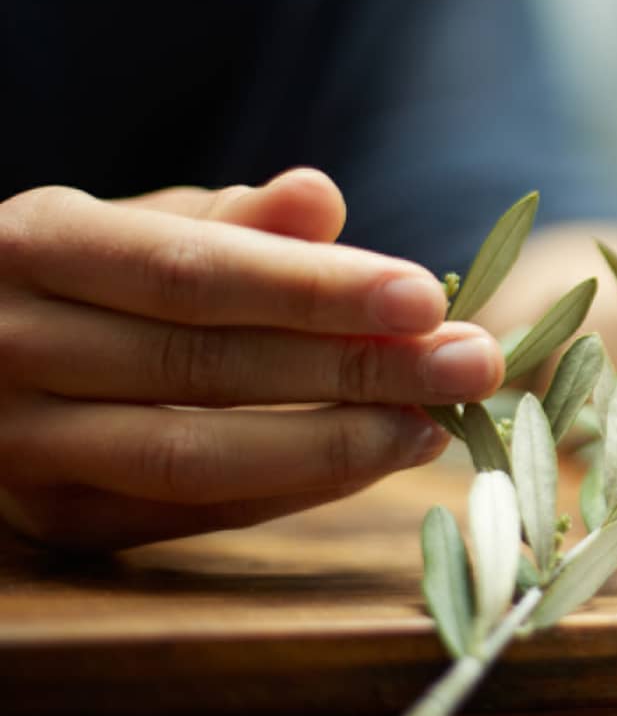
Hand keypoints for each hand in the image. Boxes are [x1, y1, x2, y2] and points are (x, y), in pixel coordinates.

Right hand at [0, 170, 503, 550]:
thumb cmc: (84, 276)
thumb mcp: (139, 225)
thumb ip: (232, 221)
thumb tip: (320, 195)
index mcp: (34, 248)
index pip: (193, 274)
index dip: (314, 289)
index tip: (428, 297)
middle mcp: (8, 349)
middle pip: (206, 368)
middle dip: (355, 368)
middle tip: (470, 363)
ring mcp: (20, 447)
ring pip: (194, 456)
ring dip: (334, 443)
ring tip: (435, 422)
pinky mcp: (57, 520)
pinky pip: (192, 510)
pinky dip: (293, 487)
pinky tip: (375, 457)